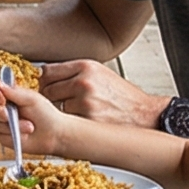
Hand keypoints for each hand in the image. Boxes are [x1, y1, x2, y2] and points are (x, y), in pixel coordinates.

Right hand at [0, 77, 70, 155]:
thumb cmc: (46, 114)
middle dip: (0, 112)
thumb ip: (12, 92)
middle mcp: (3, 108)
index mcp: (8, 95)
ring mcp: (2, 123)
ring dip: (13, 125)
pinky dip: (14, 134)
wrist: (54, 134)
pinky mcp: (4, 137)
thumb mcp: (30, 99)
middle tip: (10, 115)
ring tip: (29, 126)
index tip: (0, 97)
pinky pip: (0, 135)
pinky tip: (25, 134)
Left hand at [36, 60, 162, 126]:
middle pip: (47, 89)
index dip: (44, 80)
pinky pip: (67, 121)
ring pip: (55, 106)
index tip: (46, 85)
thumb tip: (47, 75)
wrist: (144, 113)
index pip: (48, 71)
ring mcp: (85, 102)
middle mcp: (83, 81)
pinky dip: (72, 122)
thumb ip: (75, 73)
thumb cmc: (123, 96)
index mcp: (86, 66)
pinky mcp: (87, 120)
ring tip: (79, 111)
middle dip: (51, 96)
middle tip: (61, 101)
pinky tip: (84, 119)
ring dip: (61, 111)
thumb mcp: (100, 74)